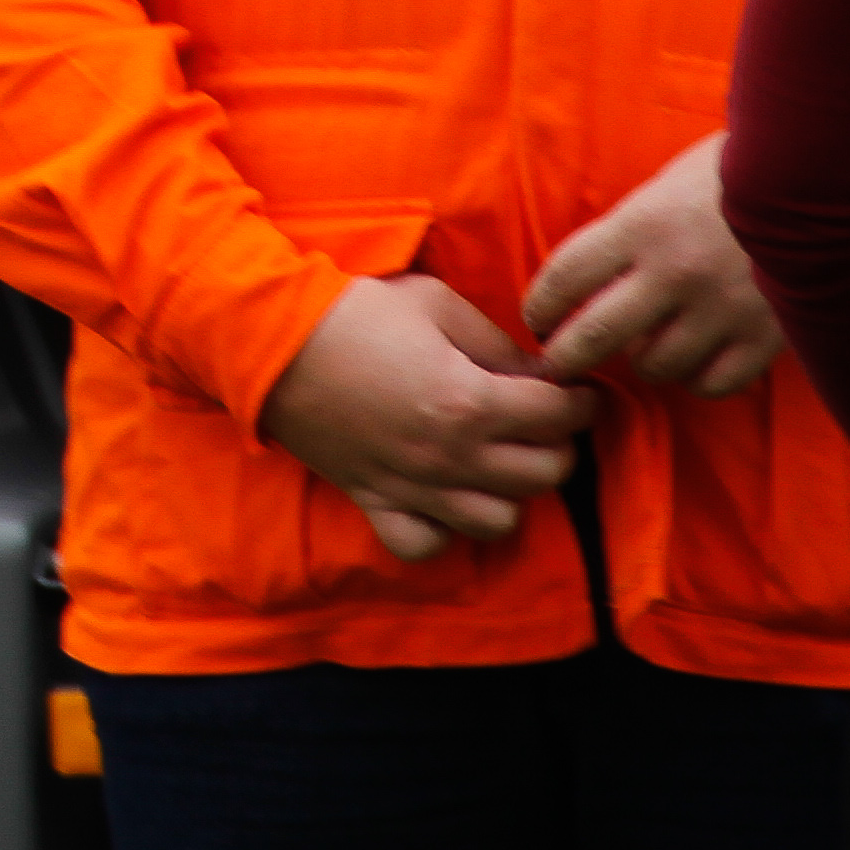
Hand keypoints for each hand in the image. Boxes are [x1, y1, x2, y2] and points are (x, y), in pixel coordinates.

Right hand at [259, 272, 593, 563]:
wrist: (269, 339)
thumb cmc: (354, 311)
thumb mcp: (435, 303)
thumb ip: (495, 343)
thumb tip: (537, 375)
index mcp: (470, 400)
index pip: (559, 416)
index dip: (581, 400)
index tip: (577, 389)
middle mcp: (450, 455)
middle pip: (545, 474)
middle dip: (557, 444)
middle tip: (542, 421)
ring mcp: (414, 485)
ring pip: (500, 521)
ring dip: (511, 491)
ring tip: (498, 460)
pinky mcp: (375, 499)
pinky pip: (425, 545)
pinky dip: (444, 531)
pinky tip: (445, 498)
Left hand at [522, 133, 783, 397]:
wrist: (817, 178)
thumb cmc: (729, 176)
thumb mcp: (662, 190)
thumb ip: (624, 237)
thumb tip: (582, 286)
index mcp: (640, 226)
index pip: (562, 278)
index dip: (538, 308)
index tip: (535, 322)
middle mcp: (673, 271)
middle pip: (594, 337)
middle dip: (564, 359)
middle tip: (557, 366)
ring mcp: (720, 308)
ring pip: (654, 366)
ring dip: (642, 363)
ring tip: (647, 347)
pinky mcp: (765, 336)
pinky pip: (711, 384)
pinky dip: (696, 379)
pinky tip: (696, 360)